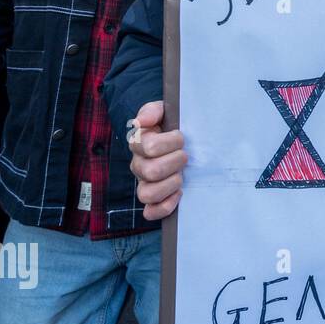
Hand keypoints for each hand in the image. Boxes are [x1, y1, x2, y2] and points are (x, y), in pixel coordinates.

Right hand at [126, 101, 186, 221]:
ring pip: (146, 194)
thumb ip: (152, 111)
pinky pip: (151, 212)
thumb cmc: (173, 127)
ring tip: (181, 176)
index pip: (148, 146)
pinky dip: (165, 206)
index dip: (169, 142)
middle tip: (186, 156)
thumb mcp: (164, 112)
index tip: (181, 137)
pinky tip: (179, 194)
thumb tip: (143, 121)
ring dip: (170, 185)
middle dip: (174, 162)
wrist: (183, 141)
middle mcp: (139, 165)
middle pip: (150, 171)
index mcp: (139, 144)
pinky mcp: (154, 200)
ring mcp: (145, 184)